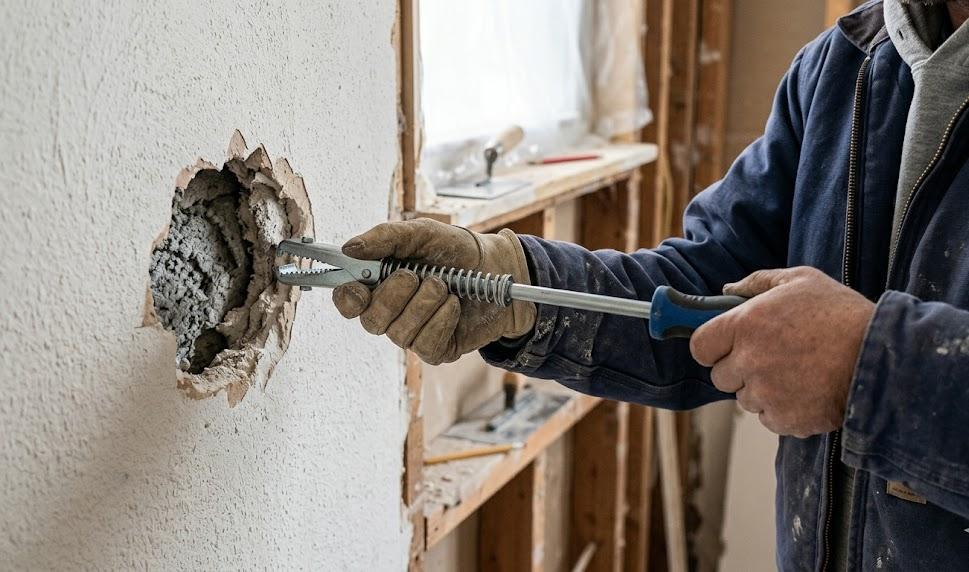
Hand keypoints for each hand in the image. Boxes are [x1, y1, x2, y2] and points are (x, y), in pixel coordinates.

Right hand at [331, 218, 536, 364]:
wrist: (498, 268)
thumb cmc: (456, 250)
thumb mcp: (421, 233)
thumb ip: (385, 237)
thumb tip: (350, 248)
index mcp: (380, 284)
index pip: (348, 301)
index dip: (347, 298)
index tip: (359, 287)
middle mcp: (391, 312)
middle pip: (371, 320)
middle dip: (393, 295)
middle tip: (416, 275)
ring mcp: (413, 333)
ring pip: (399, 334)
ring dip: (424, 304)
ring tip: (444, 286)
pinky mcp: (436, 350)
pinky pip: (425, 345)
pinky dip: (441, 320)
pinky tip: (453, 305)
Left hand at [689, 267, 874, 436]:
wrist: (883, 358)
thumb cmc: (842, 314)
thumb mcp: (801, 280)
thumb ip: (758, 282)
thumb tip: (727, 289)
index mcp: (745, 325)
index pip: (700, 346)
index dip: (712, 347)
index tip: (726, 346)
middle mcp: (748, 361)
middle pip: (720, 376)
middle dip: (738, 369)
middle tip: (770, 358)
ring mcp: (766, 393)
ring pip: (745, 398)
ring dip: (761, 390)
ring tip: (796, 373)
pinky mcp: (784, 419)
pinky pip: (768, 418)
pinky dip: (783, 410)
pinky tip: (806, 391)